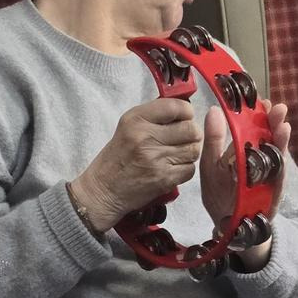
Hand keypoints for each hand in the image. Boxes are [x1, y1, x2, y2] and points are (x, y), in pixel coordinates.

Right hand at [70, 98, 201, 231]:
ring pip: (194, 149)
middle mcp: (145, 136)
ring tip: (177, 154)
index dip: (187, 112)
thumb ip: (156, 115)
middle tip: (183, 139)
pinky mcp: (163, 179)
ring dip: (190, 152)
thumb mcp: (129, 126)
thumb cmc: (118, 157)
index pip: (176, 107)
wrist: (103, 190)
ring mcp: (155, 159)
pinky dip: (185, 169)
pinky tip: (173, 168)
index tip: (184, 118)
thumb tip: (186, 110)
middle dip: (192, 134)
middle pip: (191, 129)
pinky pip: (190, 169)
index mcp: (136, 119)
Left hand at [200, 100, 290, 228]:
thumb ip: (213, 140)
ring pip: (277, 155)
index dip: (258, 115)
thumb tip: (214, 110)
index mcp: (244, 151)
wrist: (227, 227)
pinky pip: (277, 179)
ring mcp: (268, 176)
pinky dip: (280, 167)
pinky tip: (282, 154)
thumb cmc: (219, 195)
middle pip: (269, 138)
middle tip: (277, 108)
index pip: (254, 128)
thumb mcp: (210, 165)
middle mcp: (259, 161)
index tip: (259, 101)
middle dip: (274, 123)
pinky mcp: (272, 193)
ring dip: (281, 141)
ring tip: (283, 126)